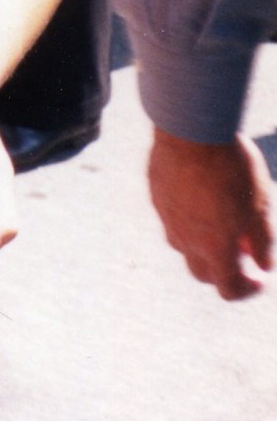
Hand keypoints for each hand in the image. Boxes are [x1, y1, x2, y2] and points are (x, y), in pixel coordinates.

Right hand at [149, 129, 273, 299]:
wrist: (191, 131)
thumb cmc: (232, 168)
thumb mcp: (260, 206)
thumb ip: (263, 241)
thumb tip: (264, 265)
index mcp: (214, 248)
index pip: (228, 289)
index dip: (247, 290)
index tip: (259, 279)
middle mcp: (185, 240)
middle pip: (202, 273)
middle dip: (223, 270)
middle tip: (242, 250)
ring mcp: (166, 218)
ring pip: (184, 244)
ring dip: (203, 243)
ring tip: (221, 218)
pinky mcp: (156, 196)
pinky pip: (172, 216)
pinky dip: (188, 216)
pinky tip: (201, 192)